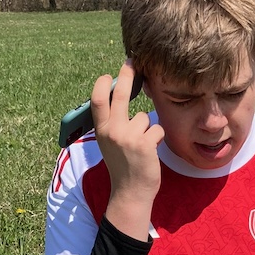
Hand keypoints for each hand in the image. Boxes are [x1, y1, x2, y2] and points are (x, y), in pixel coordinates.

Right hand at [90, 61, 163, 240]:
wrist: (130, 192)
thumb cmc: (122, 166)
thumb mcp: (110, 143)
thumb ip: (113, 123)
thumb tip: (121, 97)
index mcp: (101, 130)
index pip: (97, 100)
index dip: (102, 84)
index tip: (108, 75)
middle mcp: (112, 131)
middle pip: (120, 94)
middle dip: (127, 74)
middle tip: (132, 62)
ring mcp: (128, 137)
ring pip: (145, 117)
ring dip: (147, 129)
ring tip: (141, 147)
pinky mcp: (145, 143)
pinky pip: (156, 129)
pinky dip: (157, 139)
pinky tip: (150, 153)